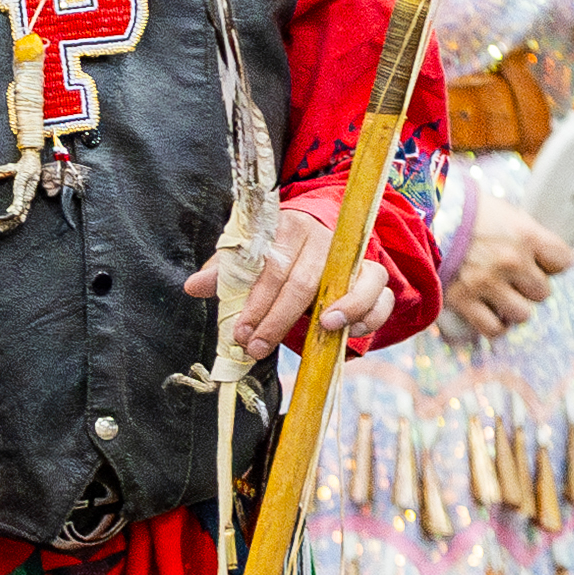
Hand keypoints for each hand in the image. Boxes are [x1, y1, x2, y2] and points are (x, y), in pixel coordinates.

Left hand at [192, 200, 384, 360]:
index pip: (271, 268)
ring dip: (344, 309)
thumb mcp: (248, 256)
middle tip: (257, 347)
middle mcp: (325, 239)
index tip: (239, 332)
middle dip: (279, 320)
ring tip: (322, 330)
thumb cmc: (277, 253)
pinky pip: (380, 297)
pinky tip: (346, 332)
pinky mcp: (374, 277)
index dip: (255, 303)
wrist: (317, 238)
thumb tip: (192, 286)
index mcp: (290, 227)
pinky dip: (368, 316)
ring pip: (356, 282)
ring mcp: (353, 258)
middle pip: (305, 282)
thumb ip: (225, 271)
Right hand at [449, 192, 573, 341]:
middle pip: (543, 292)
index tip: (542, 262)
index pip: (563, 261)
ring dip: (514, 308)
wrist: (421, 217)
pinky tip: (490, 313)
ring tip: (502, 297)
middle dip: (530, 287)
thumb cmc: (466, 213)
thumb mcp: (504, 213)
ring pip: (522, 314)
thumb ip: (527, 234)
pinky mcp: (464, 300)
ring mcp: (487, 283)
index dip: (553, 264)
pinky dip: (495, 325)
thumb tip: (548, 255)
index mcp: (525, 235)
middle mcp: (511, 261)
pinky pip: (493, 329)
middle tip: (515, 278)